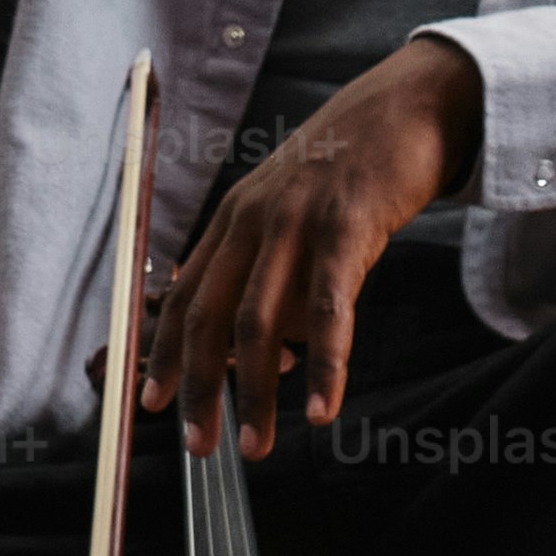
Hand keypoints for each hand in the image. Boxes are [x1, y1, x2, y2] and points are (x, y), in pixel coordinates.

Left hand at [146, 34, 477, 456]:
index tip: (150, 404)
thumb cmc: (349, 173)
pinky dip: (324, 365)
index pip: (183, 298)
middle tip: (199, 447)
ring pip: (261, 323)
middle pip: (209, 319)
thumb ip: (277, 280)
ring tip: (255, 446)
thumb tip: (275, 358)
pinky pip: (329, 309)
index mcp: (232, 220)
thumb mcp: (293, 217)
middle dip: (199, 389)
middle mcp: (252, 221)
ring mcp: (296, 223)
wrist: (405, 108)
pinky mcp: (347, 227)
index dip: (163, 355)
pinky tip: (322, 409)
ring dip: (255, 392)